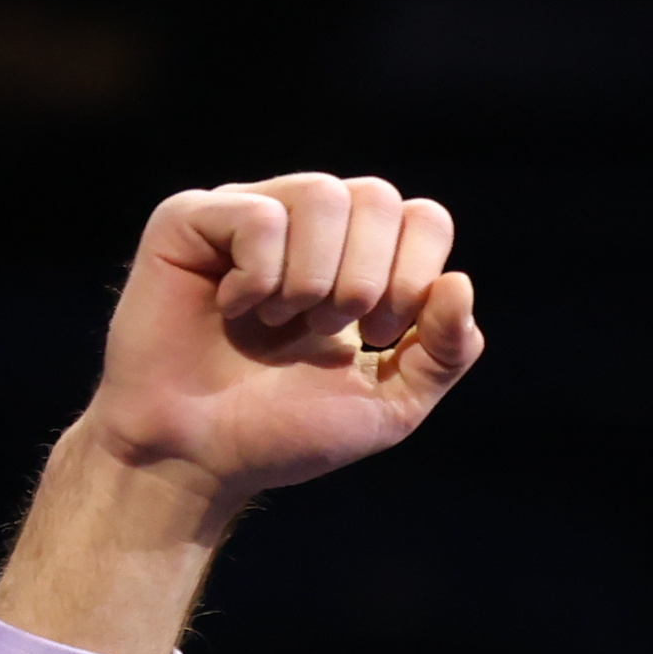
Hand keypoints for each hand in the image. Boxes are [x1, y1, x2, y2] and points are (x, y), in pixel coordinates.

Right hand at [0, 174, 485, 653]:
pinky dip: (259, 277)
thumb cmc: (281, 432)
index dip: (415, 274)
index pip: (423, 218)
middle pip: (377, 196)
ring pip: (321, 193)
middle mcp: (307, 225)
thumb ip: (441, 353)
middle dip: (365, 280)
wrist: (195, 459)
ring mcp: (249, 214)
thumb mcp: (386, 405)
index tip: (380, 335)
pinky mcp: (192, 219)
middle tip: (325, 331)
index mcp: (359, 258)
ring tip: (279, 323)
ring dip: (313, 278)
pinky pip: (258, 215)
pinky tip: (232, 311)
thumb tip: (460, 283)